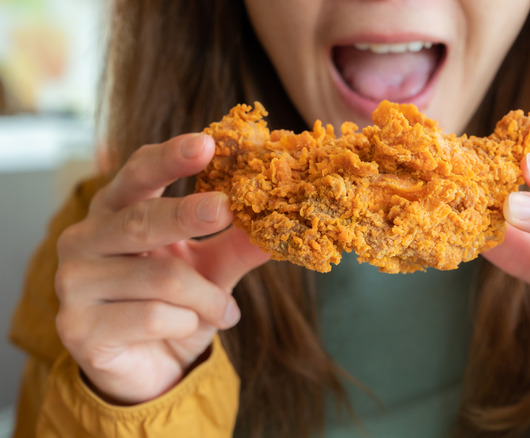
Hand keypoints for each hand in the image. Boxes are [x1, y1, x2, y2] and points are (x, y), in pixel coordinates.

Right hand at [55, 134, 268, 404]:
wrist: (148, 368)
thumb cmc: (175, 305)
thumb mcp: (211, 270)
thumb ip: (237, 245)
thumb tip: (278, 225)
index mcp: (115, 211)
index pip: (138, 173)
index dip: (170, 157)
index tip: (208, 142)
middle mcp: (85, 239)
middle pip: (141, 220)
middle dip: (188, 214)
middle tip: (227, 209)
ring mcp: (74, 283)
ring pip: (161, 278)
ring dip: (207, 298)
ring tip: (224, 311)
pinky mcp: (78, 327)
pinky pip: (151, 317)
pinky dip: (186, 323)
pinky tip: (188, 329)